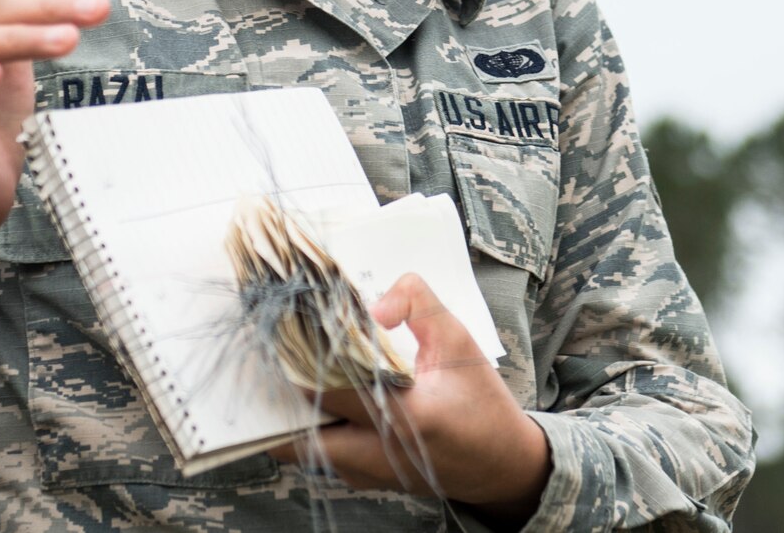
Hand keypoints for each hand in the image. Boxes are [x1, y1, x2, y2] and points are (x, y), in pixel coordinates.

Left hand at [269, 274, 551, 523]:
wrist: (502, 464)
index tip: (290, 324)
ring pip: (306, 447)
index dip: (306, 354)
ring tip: (298, 374)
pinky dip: (318, 427)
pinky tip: (326, 397)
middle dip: (284, 396)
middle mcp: (379, 453)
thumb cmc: (482, 403)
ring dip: (298, 414)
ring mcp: (368, 473)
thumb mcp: (459, 340)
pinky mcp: (366, 480)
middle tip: (281, 357)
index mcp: (405, 416)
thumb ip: (418, 305)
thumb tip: (373, 304)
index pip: (333, 386)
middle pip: (301, 432)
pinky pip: (325, 454)